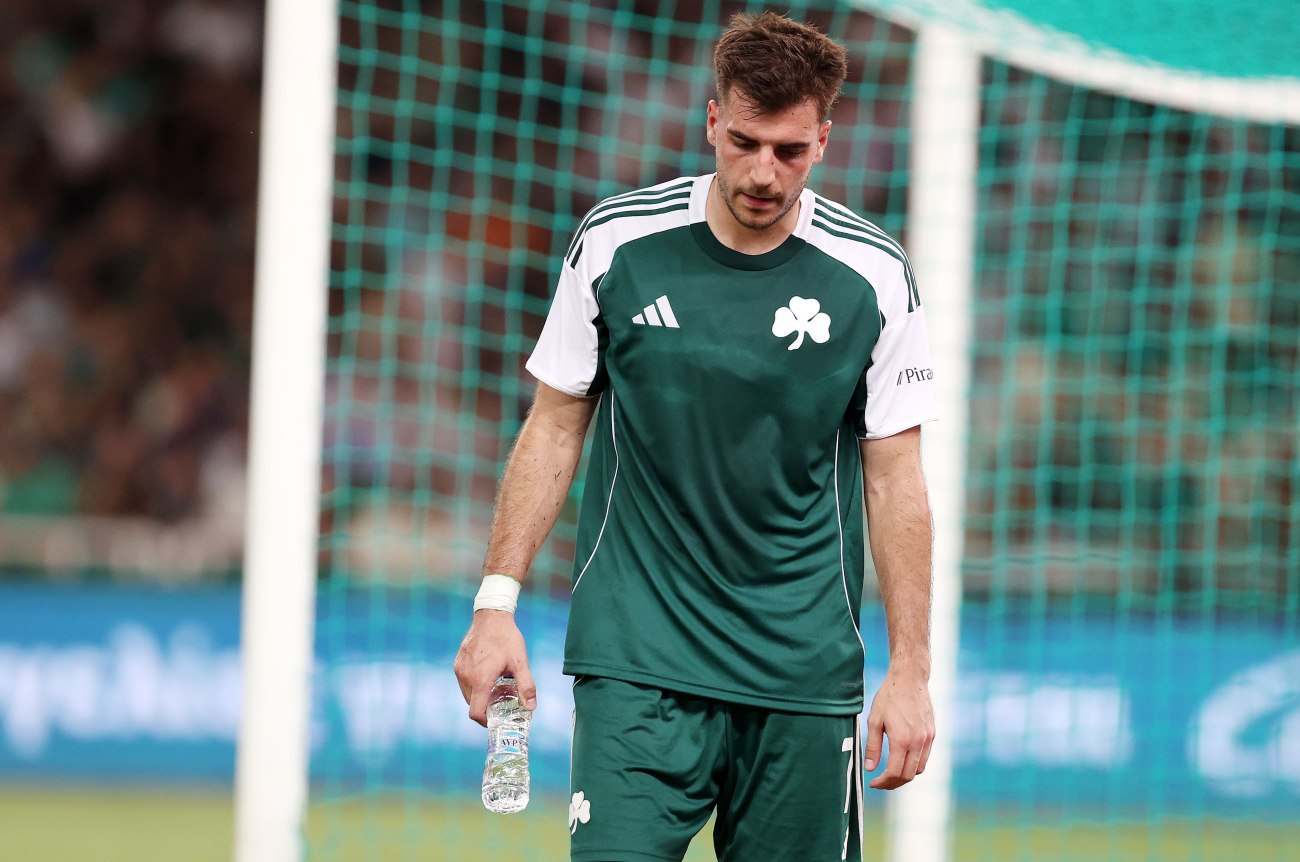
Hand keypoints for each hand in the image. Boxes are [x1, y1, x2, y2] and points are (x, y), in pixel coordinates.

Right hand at [452, 610, 536, 725]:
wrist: (491, 615)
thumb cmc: (506, 638)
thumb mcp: (521, 662)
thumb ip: (526, 686)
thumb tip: (531, 707)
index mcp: (480, 680)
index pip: (475, 713)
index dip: (485, 721)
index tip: (495, 720)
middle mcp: (466, 677)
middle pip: (473, 704)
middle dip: (486, 707)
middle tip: (501, 701)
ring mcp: (460, 670)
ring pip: (468, 694)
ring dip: (480, 696)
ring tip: (496, 687)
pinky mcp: (458, 663)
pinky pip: (464, 682)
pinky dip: (474, 686)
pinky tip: (488, 676)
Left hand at [863, 668, 933, 789]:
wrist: (910, 679)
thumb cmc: (889, 697)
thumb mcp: (874, 720)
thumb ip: (873, 746)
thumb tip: (870, 768)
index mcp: (902, 739)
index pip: (895, 772)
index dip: (883, 782)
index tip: (873, 783)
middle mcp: (918, 742)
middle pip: (908, 775)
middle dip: (893, 783)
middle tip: (881, 782)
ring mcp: (928, 738)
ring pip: (919, 769)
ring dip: (905, 775)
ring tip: (890, 773)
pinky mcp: (932, 734)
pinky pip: (925, 757)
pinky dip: (914, 764)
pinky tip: (902, 760)